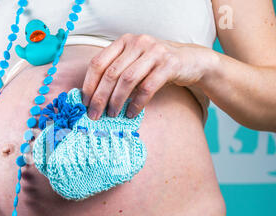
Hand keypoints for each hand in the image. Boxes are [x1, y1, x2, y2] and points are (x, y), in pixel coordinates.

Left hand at [81, 33, 213, 119]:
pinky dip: (136, 103)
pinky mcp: (169, 64)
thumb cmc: (156, 65)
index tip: (84, 103)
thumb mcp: (134, 62)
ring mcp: (154, 52)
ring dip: (116, 101)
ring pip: (127, 80)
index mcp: (124, 41)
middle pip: (111, 73)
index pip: (98, 62)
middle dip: (100, 97)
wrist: (191, 61)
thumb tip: (93, 97)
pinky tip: (131, 113)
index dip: (89, 84)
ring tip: (112, 114)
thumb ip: (116, 72)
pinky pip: (147, 87)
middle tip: (94, 115)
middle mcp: (137, 42)